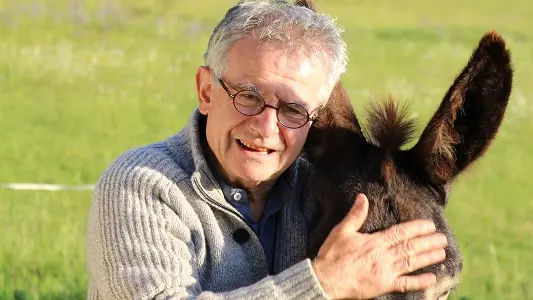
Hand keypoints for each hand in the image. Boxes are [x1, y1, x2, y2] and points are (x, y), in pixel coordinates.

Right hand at [311, 193, 446, 299]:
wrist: (325, 280)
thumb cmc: (332, 255)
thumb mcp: (341, 231)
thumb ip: (355, 215)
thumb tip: (362, 197)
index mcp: (375, 241)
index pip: (401, 232)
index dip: (417, 228)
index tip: (430, 225)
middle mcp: (384, 256)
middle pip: (410, 247)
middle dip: (428, 242)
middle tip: (443, 238)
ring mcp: (385, 272)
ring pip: (412, 262)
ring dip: (428, 257)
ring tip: (442, 253)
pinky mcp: (384, 286)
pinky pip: (405, 284)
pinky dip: (419, 282)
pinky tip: (432, 278)